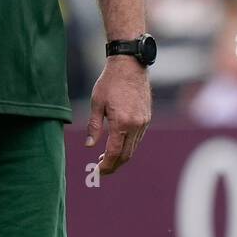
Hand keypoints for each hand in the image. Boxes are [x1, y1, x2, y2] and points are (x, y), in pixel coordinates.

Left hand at [85, 59, 151, 173]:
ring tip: (105, 158)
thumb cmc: (110, 82)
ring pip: (133, 148)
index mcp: (121, 122)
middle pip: (126, 155)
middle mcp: (136, 125)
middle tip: (100, 169)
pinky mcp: (147, 118)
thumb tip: (89, 146)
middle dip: (113, 165)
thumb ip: (94, 127)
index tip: (97, 171)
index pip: (114, 152)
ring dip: (120, 156)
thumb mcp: (96, 103)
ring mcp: (144, 122)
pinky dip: (127, 146)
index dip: (106, 165)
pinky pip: (137, 138)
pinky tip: (117, 144)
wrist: (130, 65)